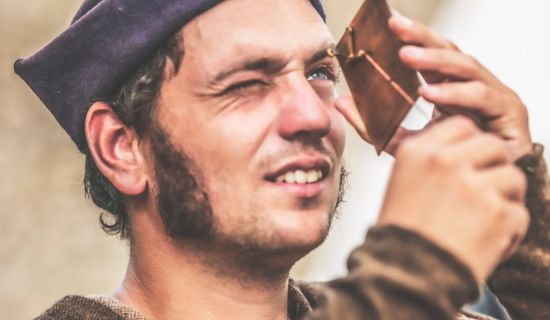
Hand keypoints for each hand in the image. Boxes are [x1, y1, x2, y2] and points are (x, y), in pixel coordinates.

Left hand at [336, 12, 532, 159]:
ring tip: (406, 56)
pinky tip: (430, 93)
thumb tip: (340, 101)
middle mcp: (474, 88)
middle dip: (423, 38)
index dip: (414, 37)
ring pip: (467, 68)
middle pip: (450, 53)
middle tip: (396, 28)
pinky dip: (455, 93)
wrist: (483, 197)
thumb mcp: (404, 142)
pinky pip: (482, 97)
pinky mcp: (510, 114)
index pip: (433, 55)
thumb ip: (374, 125)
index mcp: (452, 88)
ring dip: (436, 61)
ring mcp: (495, 98)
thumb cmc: (448, 166)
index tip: (388, 24)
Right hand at [378, 116, 528, 281]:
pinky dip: (509, 231)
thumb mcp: (399, 182)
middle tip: (483, 190)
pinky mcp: (498, 213)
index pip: (461, 127)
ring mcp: (473, 186)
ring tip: (485, 220)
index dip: (471, 144)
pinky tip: (488, 241)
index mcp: (418, 152)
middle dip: (493, 166)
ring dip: (505, 198)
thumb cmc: (400, 235)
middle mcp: (445, 162)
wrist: (406, 274)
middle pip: (492, 145)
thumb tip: (455, 150)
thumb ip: (428, 159)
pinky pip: (519, 212)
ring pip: (512, 177)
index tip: (470, 160)